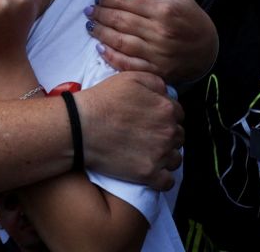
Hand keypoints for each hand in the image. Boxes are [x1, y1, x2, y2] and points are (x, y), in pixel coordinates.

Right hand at [76, 70, 183, 190]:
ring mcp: (159, 154)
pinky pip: (167, 182)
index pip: (178, 114)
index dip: (165, 115)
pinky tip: (150, 171)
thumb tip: (167, 93)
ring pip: (175, 159)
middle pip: (179, 136)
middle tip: (147, 135)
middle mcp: (168, 132)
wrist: (80, 126)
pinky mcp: (148, 174)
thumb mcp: (130, 77)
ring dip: (166, 156)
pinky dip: (161, 178)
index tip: (151, 119)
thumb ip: (156, 82)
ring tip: (148, 153)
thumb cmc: (102, 101)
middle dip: (167, 135)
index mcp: (166, 108)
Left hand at [86, 0, 217, 83]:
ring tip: (90, 26)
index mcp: (165, 10)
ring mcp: (157, 54)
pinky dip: (111, 57)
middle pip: (120, 20)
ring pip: (120, 41)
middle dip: (100, 14)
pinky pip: (127, 64)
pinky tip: (100, 48)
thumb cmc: (190, 18)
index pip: (128, 0)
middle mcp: (160, 32)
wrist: (209, 51)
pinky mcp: (155, 70)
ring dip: (101, 33)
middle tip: (89, 11)